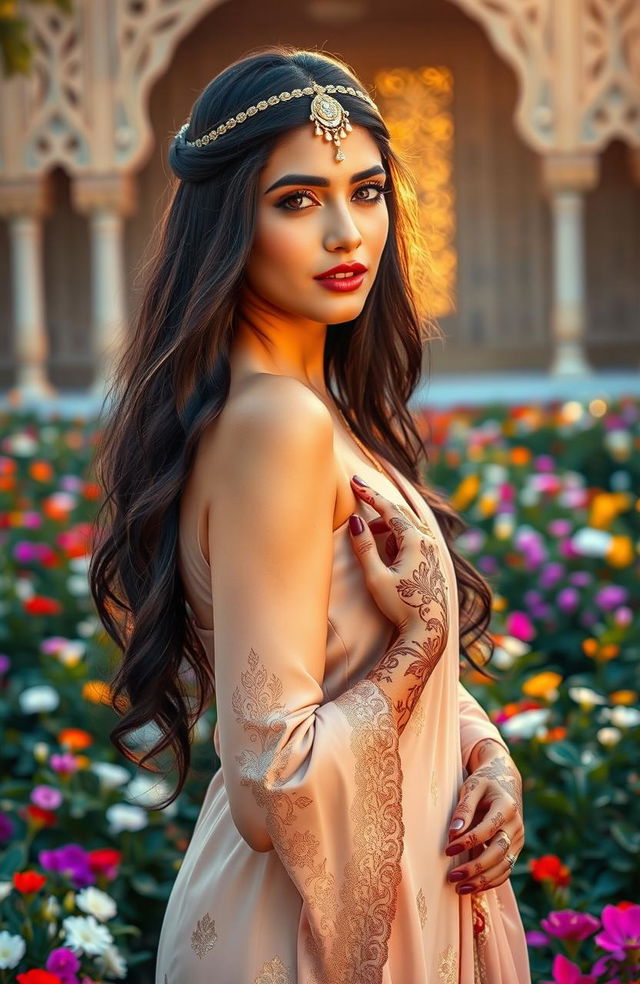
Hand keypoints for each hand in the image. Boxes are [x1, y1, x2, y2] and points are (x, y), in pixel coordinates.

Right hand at [348, 475, 446, 637]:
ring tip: (370, 533)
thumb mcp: (376, 577)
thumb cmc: (401, 605)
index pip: (389, 510)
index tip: (355, 482)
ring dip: (388, 525)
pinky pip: (415, 539)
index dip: (370, 495)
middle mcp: (429, 542)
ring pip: (409, 526)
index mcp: (415, 541)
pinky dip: (398, 536)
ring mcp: (434, 552)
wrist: (427, 631)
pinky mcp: (435, 562)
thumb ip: (364, 547)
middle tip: (359, 495)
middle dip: (378, 507)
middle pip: (401, 514)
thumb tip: (356, 521)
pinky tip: (389, 550)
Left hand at [444, 747, 523, 895]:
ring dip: (482, 880)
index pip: (488, 829)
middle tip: (452, 877)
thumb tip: (453, 834)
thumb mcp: (472, 787)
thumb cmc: (484, 783)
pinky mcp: (515, 849)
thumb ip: (463, 809)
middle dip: (475, 867)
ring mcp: (518, 839)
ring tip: (459, 888)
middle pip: (498, 852)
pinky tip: (472, 887)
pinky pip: (506, 869)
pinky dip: (491, 881)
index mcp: (506, 806)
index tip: (448, 850)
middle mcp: (516, 825)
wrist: (505, 780)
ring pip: (504, 866)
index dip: (468, 841)